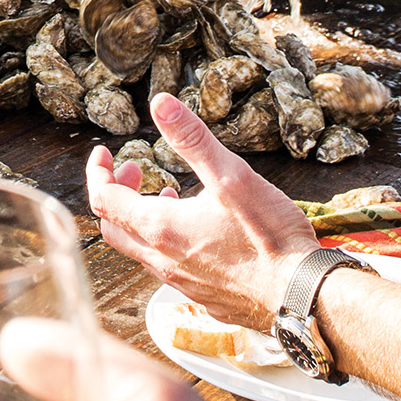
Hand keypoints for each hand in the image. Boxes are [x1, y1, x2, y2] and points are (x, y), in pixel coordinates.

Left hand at [86, 93, 318, 331]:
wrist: (303, 296)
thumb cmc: (270, 238)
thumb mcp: (232, 176)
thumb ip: (192, 139)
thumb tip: (161, 103)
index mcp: (161, 229)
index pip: (103, 200)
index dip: (97, 172)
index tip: (104, 153)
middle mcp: (163, 261)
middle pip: (114, 229)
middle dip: (115, 195)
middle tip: (134, 171)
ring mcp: (182, 284)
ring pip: (141, 251)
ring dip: (143, 219)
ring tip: (168, 195)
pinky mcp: (203, 298)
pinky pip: (169, 270)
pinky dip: (167, 243)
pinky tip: (198, 232)